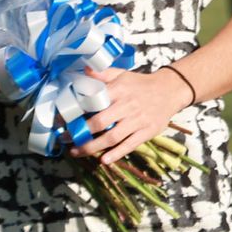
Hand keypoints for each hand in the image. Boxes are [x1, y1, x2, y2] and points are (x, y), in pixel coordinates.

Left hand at [69, 67, 192, 165]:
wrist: (170, 90)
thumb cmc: (140, 84)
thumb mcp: (122, 75)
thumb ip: (102, 74)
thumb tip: (83, 70)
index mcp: (118, 90)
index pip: (93, 102)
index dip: (75, 112)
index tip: (61, 121)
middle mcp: (127, 105)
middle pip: (100, 123)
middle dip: (80, 134)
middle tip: (66, 139)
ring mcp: (138, 120)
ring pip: (112, 137)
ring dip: (92, 147)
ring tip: (77, 152)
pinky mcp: (147, 132)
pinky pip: (129, 145)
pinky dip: (116, 154)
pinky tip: (104, 160)